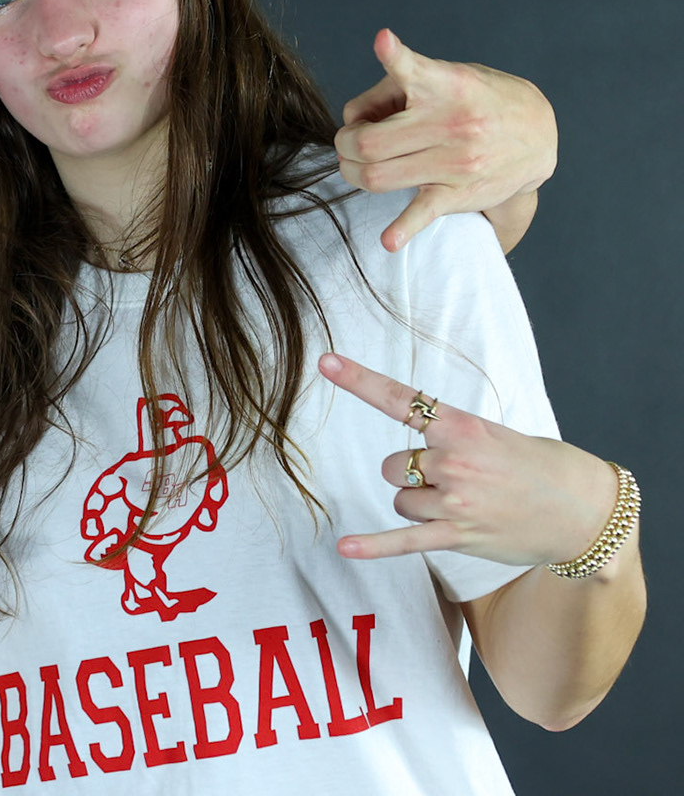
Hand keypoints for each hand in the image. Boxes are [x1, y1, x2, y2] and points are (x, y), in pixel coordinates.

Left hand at [319, 353, 616, 566]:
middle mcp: (453, 461)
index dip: (359, 380)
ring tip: (467, 505)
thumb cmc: (536, 466)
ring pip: (401, 501)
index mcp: (461, 427)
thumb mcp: (493, 435)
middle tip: (457, 480)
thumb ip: (449, 439)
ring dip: (422, 505)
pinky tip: (345, 548)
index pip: (401, 399)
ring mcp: (455, 501)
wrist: (584, 509)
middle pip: (394, 466)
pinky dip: (373, 546)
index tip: (325, 362)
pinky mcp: (458, 536)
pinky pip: (404, 540)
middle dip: (413, 474)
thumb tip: (411, 460)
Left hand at [335, 29, 556, 251]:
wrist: (537, 133)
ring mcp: (455, 160)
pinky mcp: (459, 191)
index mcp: (445, 84)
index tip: (385, 43)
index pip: (414, 70)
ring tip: (356, 166)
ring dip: (353, 173)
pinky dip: (403, 229)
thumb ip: (390, 90)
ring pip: (378, 176)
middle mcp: (450, 122)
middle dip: (345, 143)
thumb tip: (351, 118)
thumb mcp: (442, 76)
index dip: (396, 56)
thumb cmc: (471, 99)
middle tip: (349, 141)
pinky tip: (388, 241)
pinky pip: (424, 213)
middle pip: (368, 142)